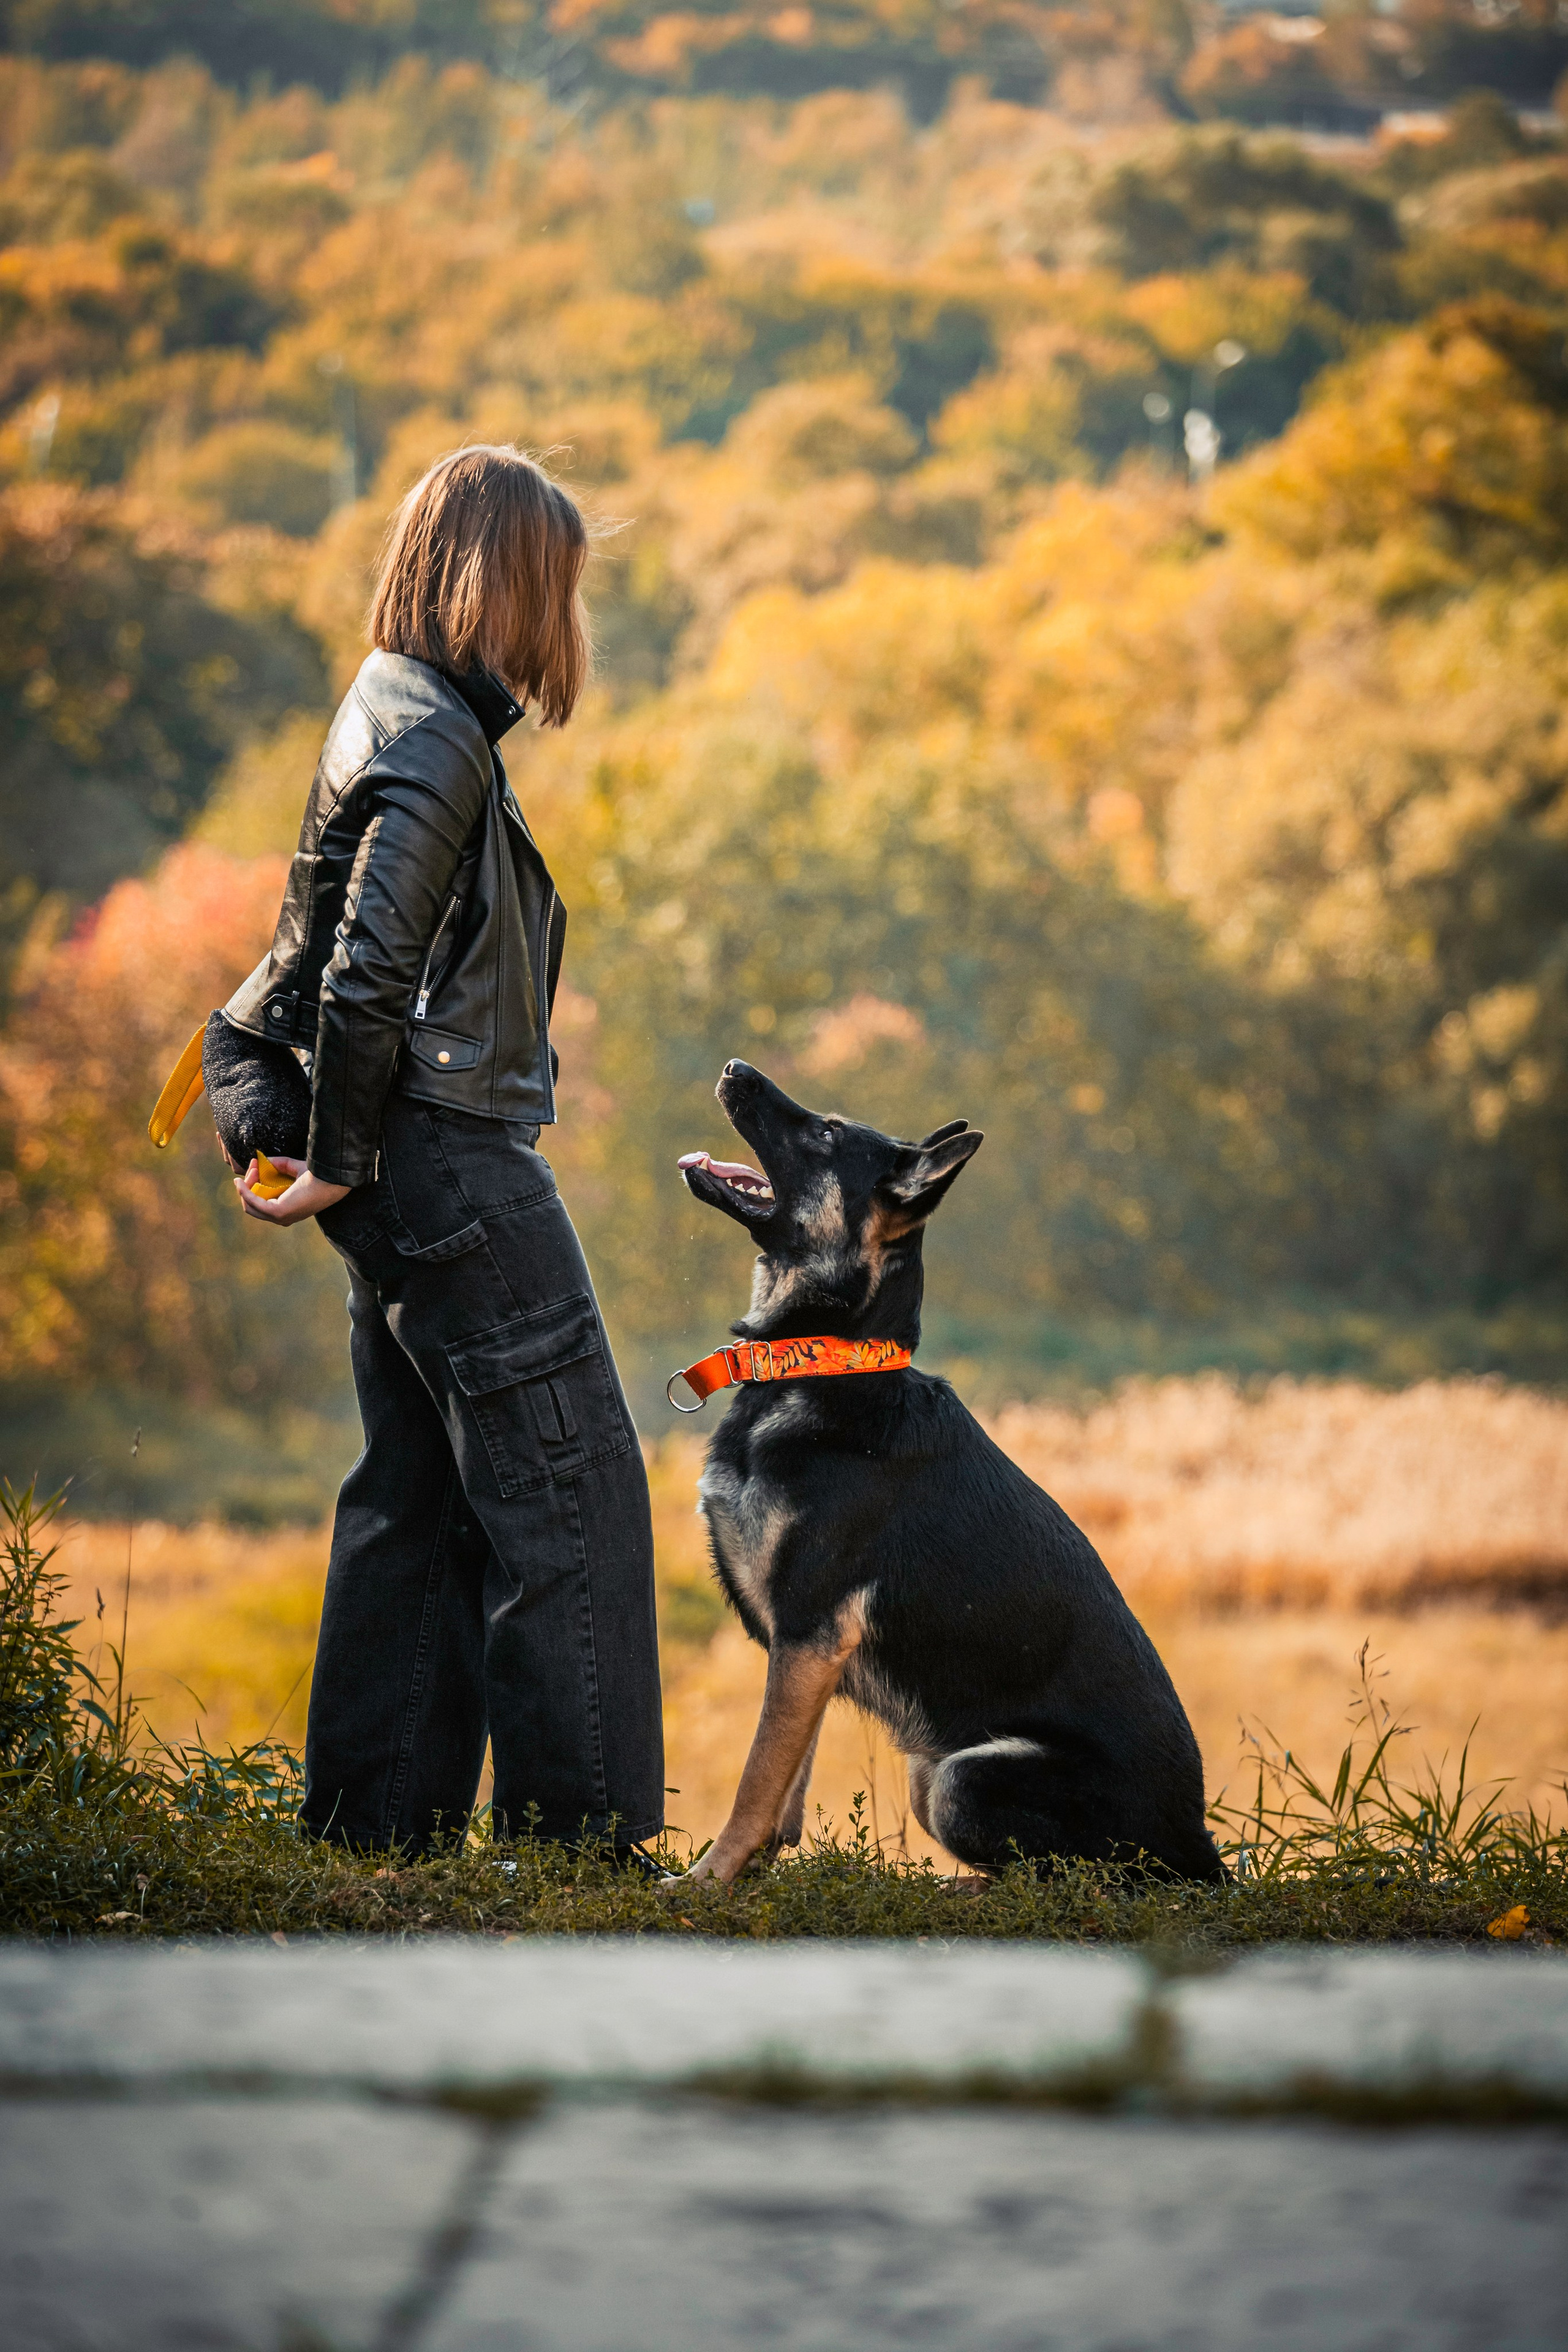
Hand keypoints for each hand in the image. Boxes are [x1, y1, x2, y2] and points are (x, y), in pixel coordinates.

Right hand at [235, 1156, 350, 1226]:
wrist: (330, 1179)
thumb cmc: (319, 1176)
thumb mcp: (295, 1168)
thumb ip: (280, 1165)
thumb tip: (264, 1161)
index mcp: (288, 1211)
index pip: (262, 1203)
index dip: (255, 1185)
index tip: (256, 1165)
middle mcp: (283, 1218)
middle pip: (253, 1205)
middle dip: (249, 1184)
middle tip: (253, 1166)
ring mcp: (280, 1217)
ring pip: (250, 1205)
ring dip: (247, 1186)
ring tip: (252, 1169)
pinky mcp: (278, 1212)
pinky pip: (253, 1203)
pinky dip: (244, 1191)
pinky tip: (240, 1181)